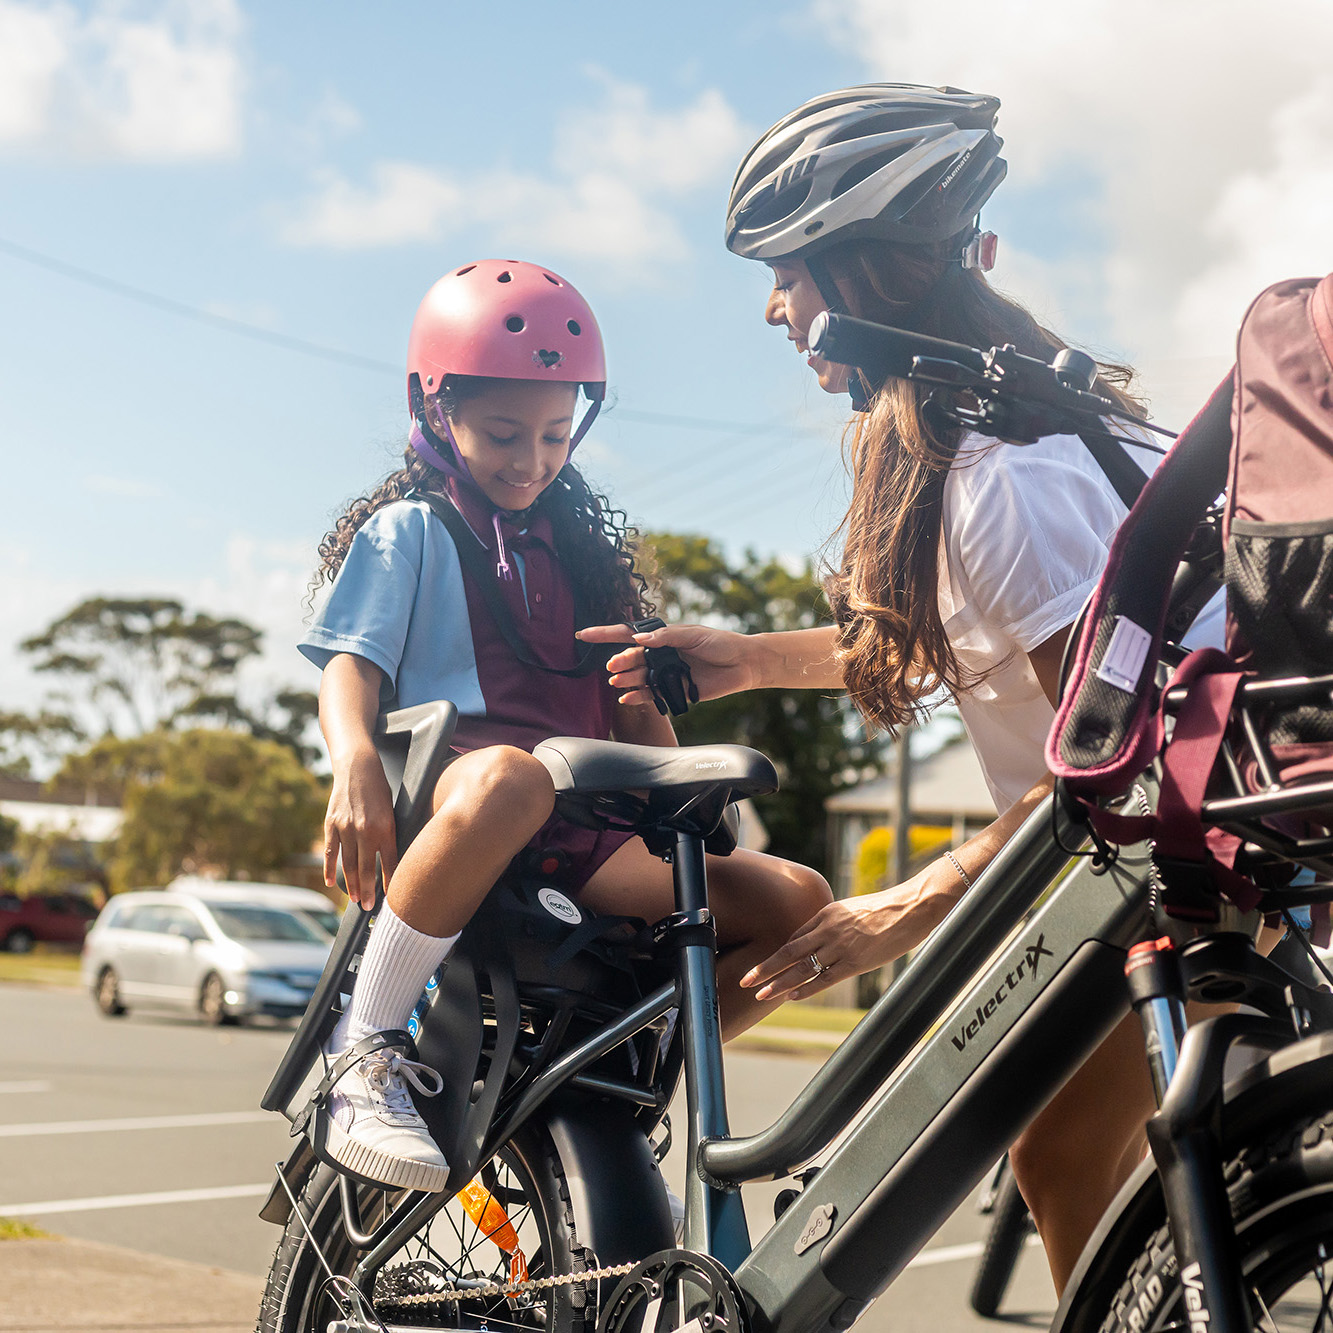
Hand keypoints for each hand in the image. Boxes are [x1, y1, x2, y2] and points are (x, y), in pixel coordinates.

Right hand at [324, 746, 398, 910]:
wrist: (358, 767)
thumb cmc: (380, 789)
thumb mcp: (392, 810)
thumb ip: (390, 834)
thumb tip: (394, 859)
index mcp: (386, 828)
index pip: (390, 863)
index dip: (390, 883)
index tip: (391, 898)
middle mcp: (366, 831)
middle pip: (367, 869)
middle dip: (368, 891)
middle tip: (369, 907)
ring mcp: (346, 829)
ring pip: (348, 864)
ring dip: (351, 884)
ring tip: (355, 899)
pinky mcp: (332, 824)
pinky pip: (331, 852)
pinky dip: (330, 869)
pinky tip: (331, 883)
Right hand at [576, 622, 758, 706]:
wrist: (744, 664)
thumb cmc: (720, 643)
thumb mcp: (694, 635)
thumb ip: (667, 637)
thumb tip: (640, 639)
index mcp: (663, 637)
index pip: (629, 634)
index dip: (605, 634)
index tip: (583, 634)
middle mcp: (661, 654)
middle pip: (631, 658)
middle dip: (620, 661)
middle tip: (614, 666)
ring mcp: (666, 673)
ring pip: (638, 676)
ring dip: (626, 679)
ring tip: (617, 682)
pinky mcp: (675, 690)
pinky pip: (650, 694)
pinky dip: (637, 696)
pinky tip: (626, 698)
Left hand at [739, 870, 953, 1003]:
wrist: (911, 906)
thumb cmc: (887, 908)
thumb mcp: (854, 910)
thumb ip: (837, 924)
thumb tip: (827, 938)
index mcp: (826, 913)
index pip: (795, 936)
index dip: (779, 954)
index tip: (765, 966)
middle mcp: (827, 929)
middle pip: (788, 951)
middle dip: (765, 967)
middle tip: (746, 980)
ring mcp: (839, 946)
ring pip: (801, 967)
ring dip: (778, 983)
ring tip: (760, 994)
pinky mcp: (854, 962)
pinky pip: (823, 978)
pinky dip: (805, 989)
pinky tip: (791, 996)